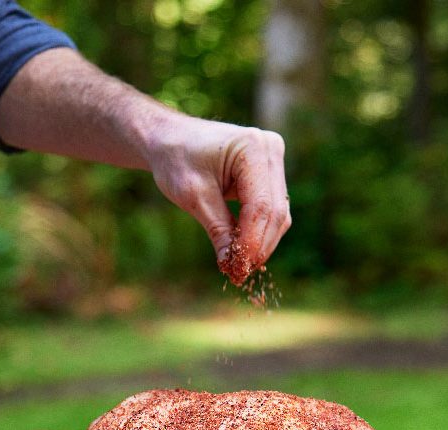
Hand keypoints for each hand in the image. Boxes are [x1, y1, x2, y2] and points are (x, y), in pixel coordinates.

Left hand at [145, 118, 290, 284]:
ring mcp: (273, 160)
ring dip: (260, 242)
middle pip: (275, 211)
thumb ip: (217, 228)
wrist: (169, 139)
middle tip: (239, 273)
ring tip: (239, 265)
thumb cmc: (176, 159)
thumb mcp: (193, 197)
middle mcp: (271, 150)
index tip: (239, 268)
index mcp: (253, 148)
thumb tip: (231, 264)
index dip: (252, 241)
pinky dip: (257, 231)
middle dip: (259, 246)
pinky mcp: (268, 173)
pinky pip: (270, 209)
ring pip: (277, 213)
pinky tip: (242, 250)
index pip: (260, 205)